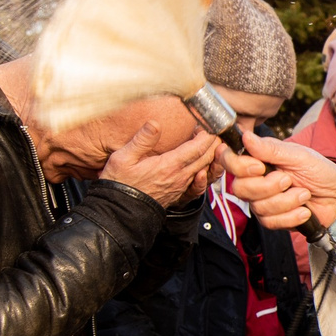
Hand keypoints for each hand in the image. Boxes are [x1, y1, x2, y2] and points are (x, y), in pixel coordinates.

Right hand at [101, 117, 221, 205]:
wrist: (119, 212)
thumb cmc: (120, 184)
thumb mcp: (123, 158)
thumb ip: (141, 140)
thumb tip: (154, 123)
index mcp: (168, 166)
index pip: (196, 149)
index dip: (206, 135)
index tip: (209, 124)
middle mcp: (179, 177)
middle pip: (205, 158)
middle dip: (213, 143)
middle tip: (215, 130)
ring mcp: (180, 186)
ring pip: (203, 169)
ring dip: (210, 155)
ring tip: (212, 142)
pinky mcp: (177, 192)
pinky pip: (197, 179)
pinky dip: (204, 167)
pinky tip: (200, 161)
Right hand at [229, 132, 335, 230]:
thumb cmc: (320, 171)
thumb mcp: (299, 155)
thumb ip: (271, 149)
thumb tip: (246, 136)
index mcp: (259, 160)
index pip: (231, 162)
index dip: (239, 166)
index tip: (259, 167)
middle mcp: (256, 180)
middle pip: (240, 188)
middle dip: (267, 187)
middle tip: (289, 180)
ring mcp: (263, 201)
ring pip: (258, 207)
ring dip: (286, 201)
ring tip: (304, 194)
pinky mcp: (272, 219)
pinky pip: (271, 222)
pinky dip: (291, 216)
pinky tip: (304, 210)